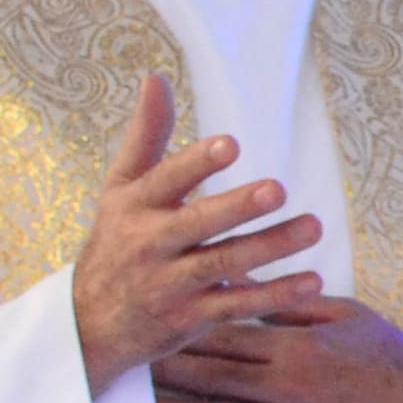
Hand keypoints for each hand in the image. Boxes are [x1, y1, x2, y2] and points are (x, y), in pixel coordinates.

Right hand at [74, 74, 324, 396]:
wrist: (90, 324)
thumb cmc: (116, 241)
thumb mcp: (121, 188)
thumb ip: (147, 135)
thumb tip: (158, 78)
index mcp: (135, 206)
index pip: (165, 180)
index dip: (196, 163)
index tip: (231, 144)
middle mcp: (151, 244)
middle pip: (198, 224)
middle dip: (238, 207)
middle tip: (278, 189)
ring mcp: (171, 284)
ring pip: (224, 264)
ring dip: (271, 247)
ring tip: (312, 227)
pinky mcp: (191, 318)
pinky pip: (237, 305)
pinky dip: (274, 296)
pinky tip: (312, 282)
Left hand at [156, 293, 402, 402]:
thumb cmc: (389, 357)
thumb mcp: (343, 314)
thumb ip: (286, 300)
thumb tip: (240, 278)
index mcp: (295, 346)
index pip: (223, 334)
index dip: (180, 330)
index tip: (147, 322)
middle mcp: (286, 387)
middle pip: (209, 376)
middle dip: (163, 369)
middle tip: (124, 361)